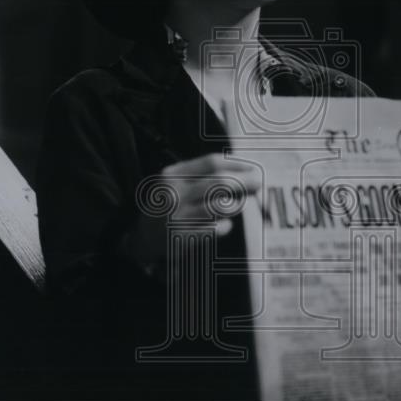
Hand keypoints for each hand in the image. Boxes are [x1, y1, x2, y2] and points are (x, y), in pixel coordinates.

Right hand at [122, 152, 261, 276]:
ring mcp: (178, 217)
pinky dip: (225, 225)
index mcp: (173, 175)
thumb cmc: (166, 206)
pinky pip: (216, 229)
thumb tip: (240, 170)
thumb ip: (200, 175)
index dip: (237, 164)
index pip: (211, 162)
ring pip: (220, 206)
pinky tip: (224, 224)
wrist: (141, 238)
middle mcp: (174, 194)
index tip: (253, 167)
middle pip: (220, 182)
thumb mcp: (174, 184)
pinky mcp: (183, 237)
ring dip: (236, 204)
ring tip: (240, 204)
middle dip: (245, 182)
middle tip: (260, 183)